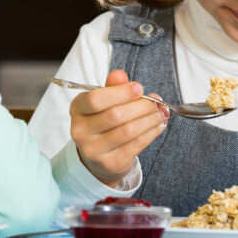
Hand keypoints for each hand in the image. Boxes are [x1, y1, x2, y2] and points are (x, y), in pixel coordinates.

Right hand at [69, 70, 169, 186]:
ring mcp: (94, 150)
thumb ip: (112, 87)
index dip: (120, 93)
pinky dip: (151, 133)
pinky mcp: (110, 163)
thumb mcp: (103, 102)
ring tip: (160, 113)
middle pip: (115, 115)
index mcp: (77, 109)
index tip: (139, 88)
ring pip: (128, 131)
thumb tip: (120, 75)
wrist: (97, 159)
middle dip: (141, 106)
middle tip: (156, 102)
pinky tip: (158, 126)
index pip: (96, 99)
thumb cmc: (103, 124)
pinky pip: (136, 145)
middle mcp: (80, 131)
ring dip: (150, 120)